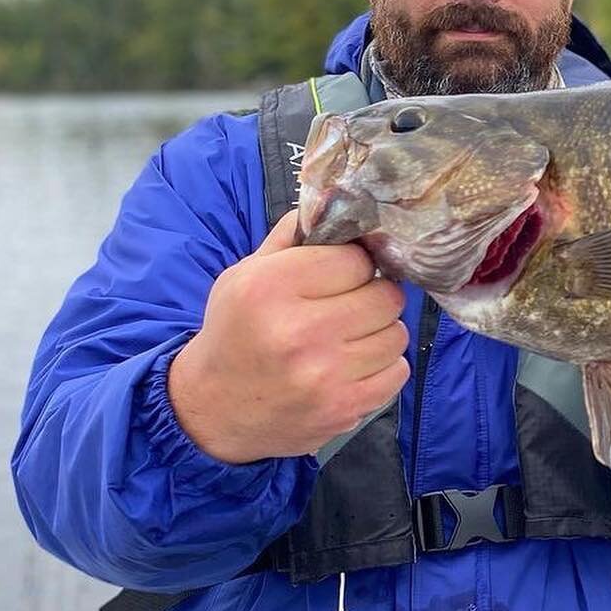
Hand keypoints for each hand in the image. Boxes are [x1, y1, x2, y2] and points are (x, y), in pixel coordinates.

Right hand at [167, 209, 409, 463]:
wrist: (212, 410)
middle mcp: (299, 330)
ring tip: (350, 337)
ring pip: (397, 333)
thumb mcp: (245, 275)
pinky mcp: (345, 408)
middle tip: (351, 305)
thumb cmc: (235, 332)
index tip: (340, 276)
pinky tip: (354, 365)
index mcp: (270, 288)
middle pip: (385, 296)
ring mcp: (326, 375)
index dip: (353, 265)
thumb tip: (338, 199)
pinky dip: (383, 366)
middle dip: (372, 296)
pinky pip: (398, 371)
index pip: (356, 260)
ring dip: (379, 332)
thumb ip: (291, 237)